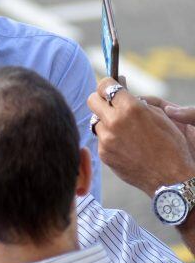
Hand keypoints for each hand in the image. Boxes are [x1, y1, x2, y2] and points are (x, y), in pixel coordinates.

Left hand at [88, 77, 194, 195]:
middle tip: (109, 104)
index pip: (105, 85)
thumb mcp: (160, 116)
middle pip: (92, 100)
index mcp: (131, 108)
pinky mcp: (103, 153)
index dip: (107, 84)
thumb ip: (138, 103)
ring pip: (96, 122)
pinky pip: (101, 140)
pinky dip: (109, 139)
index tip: (109, 87)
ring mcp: (106, 139)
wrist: (170, 178)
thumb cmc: (171, 145)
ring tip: (124, 131)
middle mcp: (114, 122)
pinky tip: (125, 146)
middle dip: (100, 100)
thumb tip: (122, 92)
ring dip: (106, 123)